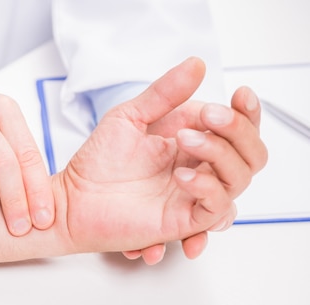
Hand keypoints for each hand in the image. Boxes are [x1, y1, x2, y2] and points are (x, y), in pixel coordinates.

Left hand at [58, 57, 266, 254]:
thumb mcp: (130, 116)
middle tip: (209, 119)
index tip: (239, 94)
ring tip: (185, 141)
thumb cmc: (97, 161)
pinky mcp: (184, 220)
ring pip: (240, 179)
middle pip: (250, 153)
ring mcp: (193, 194)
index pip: (239, 129)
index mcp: (192, 141)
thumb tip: (196, 65)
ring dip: (221, 155)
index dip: (247, 112)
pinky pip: (216, 208)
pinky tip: (182, 176)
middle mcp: (199, 168)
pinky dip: (208, 189)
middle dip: (239, 131)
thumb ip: (164, 93)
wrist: (74, 198)